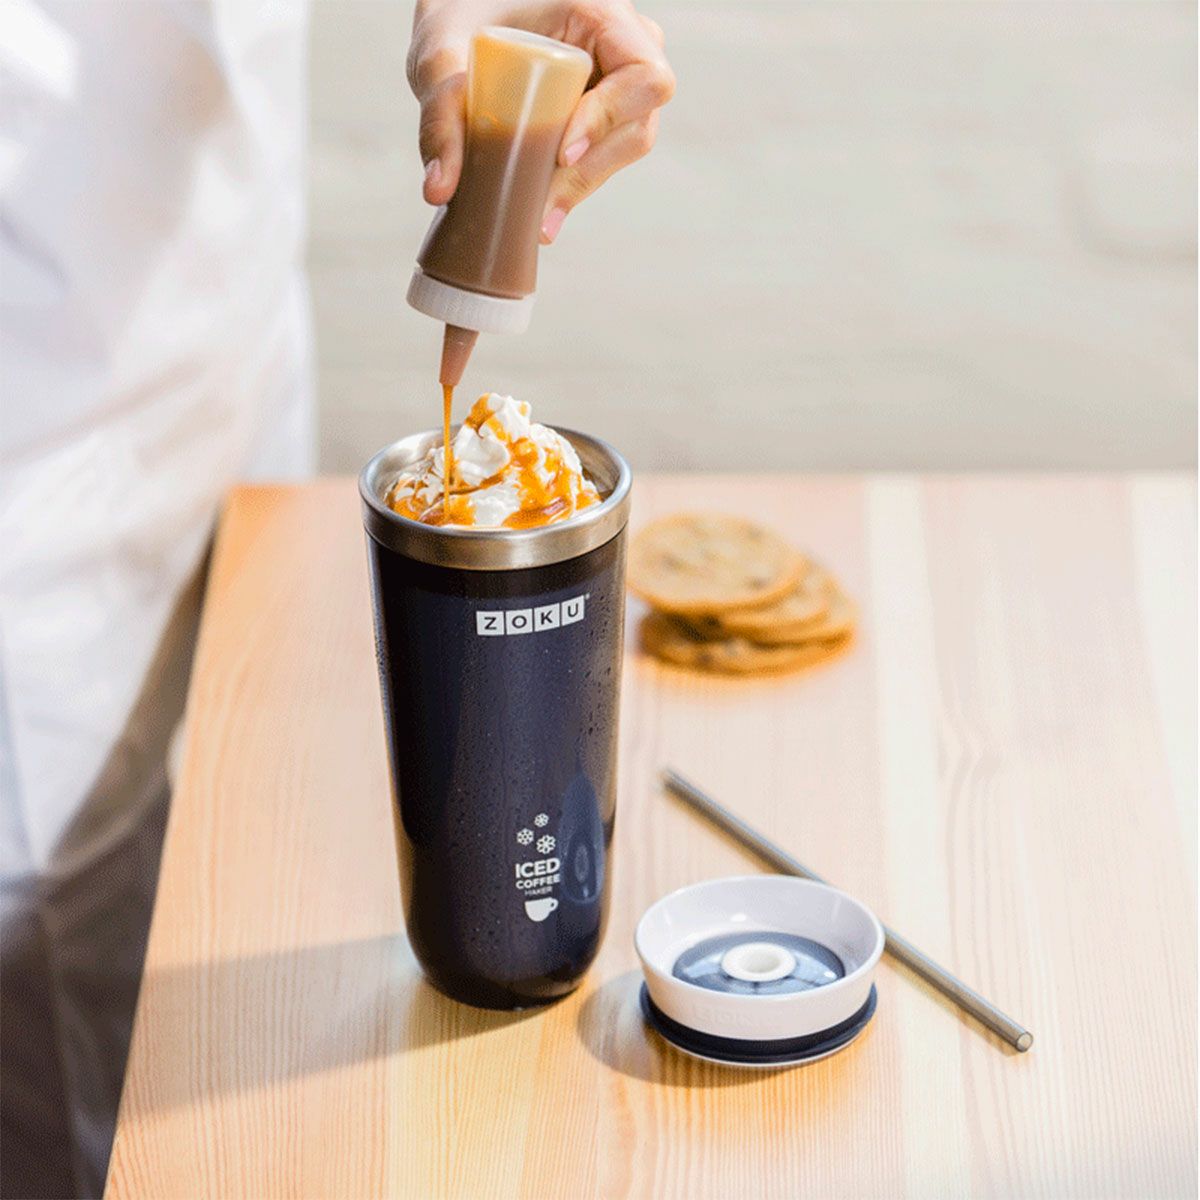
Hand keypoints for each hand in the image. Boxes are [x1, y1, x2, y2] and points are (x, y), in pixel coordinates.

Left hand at [408, 0, 674, 242]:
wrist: (464, 18)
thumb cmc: (459, 13)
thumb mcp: (440, 56)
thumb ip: (440, 116)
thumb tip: (439, 190)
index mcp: (602, 12)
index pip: (643, 76)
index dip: (610, 119)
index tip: (561, 153)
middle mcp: (624, 46)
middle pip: (636, 126)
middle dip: (588, 172)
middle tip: (538, 207)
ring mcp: (620, 82)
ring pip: (624, 149)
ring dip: (582, 186)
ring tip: (536, 215)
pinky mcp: (605, 113)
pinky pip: (604, 156)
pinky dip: (575, 185)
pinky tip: (544, 210)